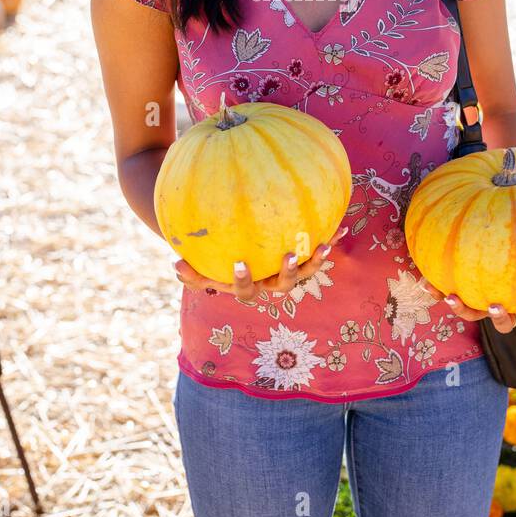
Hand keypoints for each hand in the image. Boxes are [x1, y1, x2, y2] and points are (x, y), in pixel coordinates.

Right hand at [172, 224, 348, 300]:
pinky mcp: (303, 259)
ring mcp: (288, 272)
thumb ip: (190, 271)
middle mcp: (270, 282)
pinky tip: (341, 227)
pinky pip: (316, 249)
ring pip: (305, 272)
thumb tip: (175, 264)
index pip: (245, 289)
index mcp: (248, 286)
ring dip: (315, 260)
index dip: (243, 279)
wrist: (236, 256)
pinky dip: (329, 239)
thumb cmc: (215, 262)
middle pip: (282, 286)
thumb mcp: (201, 266)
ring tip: (324, 244)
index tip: (240, 263)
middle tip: (288, 257)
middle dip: (288, 274)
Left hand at [418, 283, 515, 333]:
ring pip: (471, 312)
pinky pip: (442, 290)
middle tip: (497, 305)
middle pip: (503, 320)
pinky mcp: (454, 289)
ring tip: (452, 296)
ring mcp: (477, 300)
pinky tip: (422, 280)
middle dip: (500, 316)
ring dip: (461, 307)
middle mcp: (501, 304)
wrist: (480, 255)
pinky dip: (432, 288)